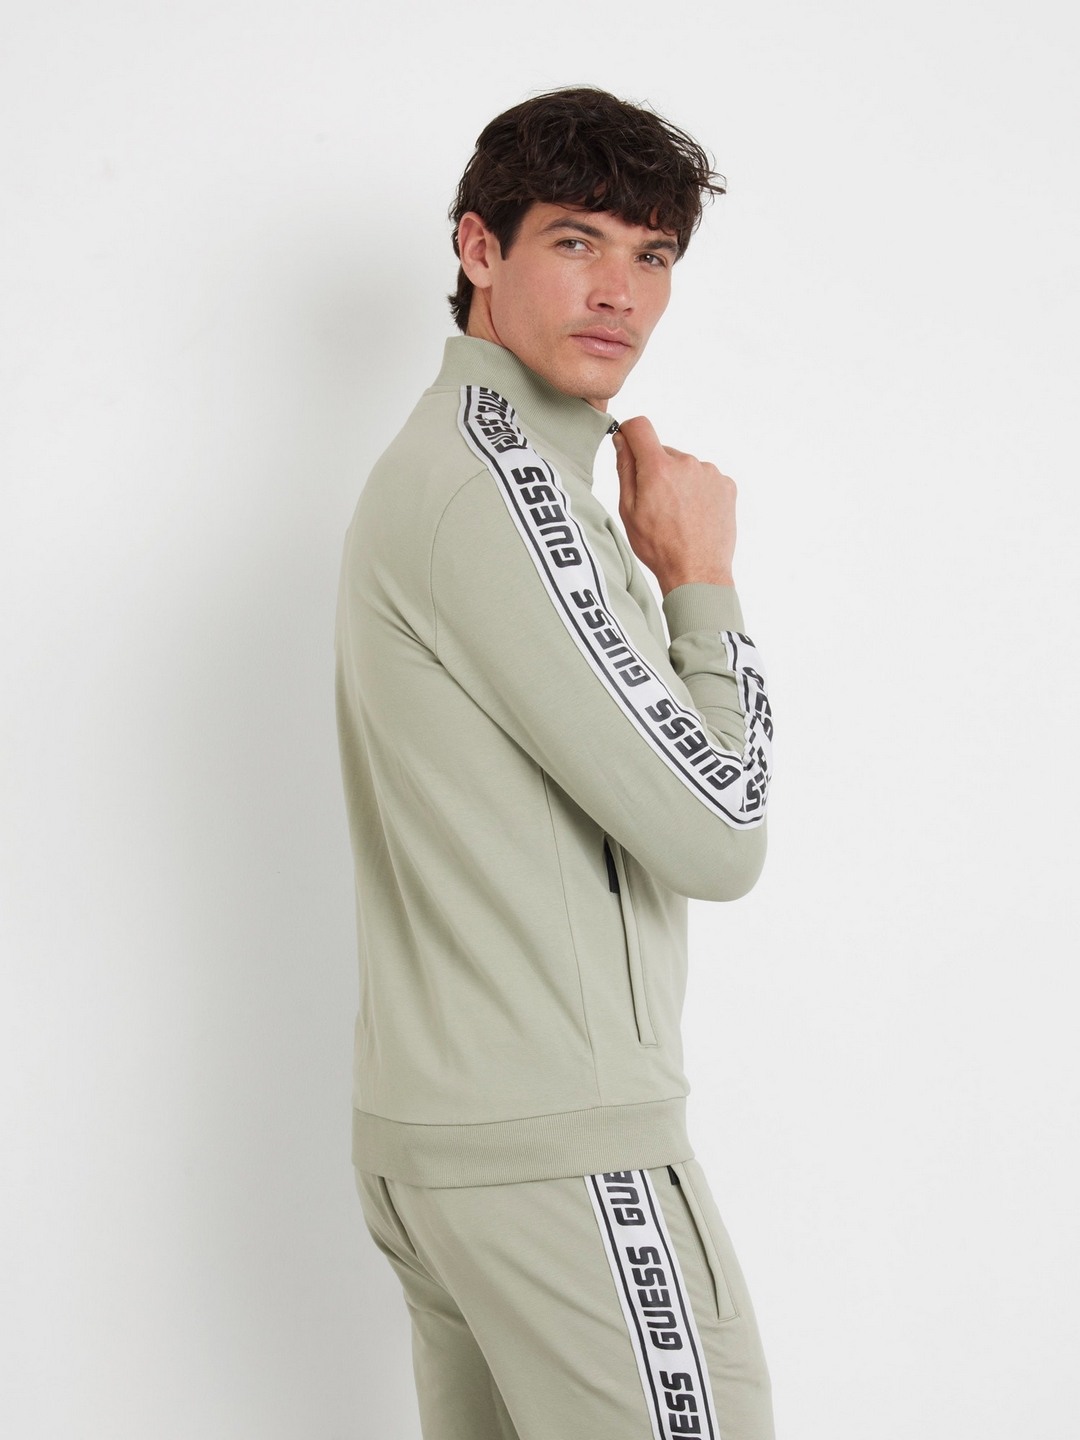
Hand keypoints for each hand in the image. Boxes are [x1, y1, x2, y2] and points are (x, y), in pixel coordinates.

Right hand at [612, 417, 736, 594]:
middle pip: (663, 452)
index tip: (628, 445)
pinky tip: (694, 515)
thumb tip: (622, 440)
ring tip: (677, 514)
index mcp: (659, 468)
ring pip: (685, 467)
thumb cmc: (659, 547)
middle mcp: (687, 463)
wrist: (697, 572)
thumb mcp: (629, 510)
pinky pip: (704, 478)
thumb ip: (625, 469)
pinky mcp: (726, 485)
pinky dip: (697, 491)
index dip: (629, 433)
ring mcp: (710, 473)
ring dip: (678, 481)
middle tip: (655, 504)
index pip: (640, 426)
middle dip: (655, 470)